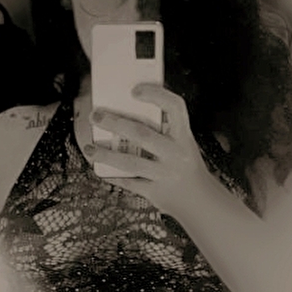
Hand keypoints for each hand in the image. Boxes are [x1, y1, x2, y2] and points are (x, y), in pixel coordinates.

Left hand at [86, 83, 210, 214]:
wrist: (201, 201)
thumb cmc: (186, 165)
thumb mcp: (184, 144)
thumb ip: (164, 130)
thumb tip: (128, 110)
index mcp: (184, 137)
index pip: (175, 108)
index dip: (156, 95)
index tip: (135, 90)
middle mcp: (176, 154)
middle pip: (142, 134)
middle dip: (115, 123)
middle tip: (96, 115)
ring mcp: (165, 174)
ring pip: (130, 162)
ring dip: (106, 155)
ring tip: (89, 148)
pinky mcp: (156, 192)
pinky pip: (129, 182)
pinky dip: (113, 175)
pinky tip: (100, 169)